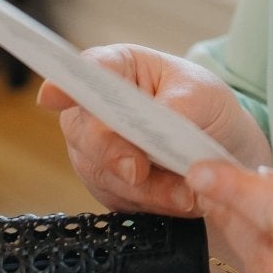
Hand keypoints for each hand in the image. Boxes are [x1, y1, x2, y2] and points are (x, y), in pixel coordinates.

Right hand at [37, 46, 272, 219]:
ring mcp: (96, 150)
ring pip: (101, 173)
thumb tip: (154, 128)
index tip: (51, 96)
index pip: (86, 71)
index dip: (64, 83)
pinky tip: (180, 200)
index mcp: (118, 68)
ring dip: (144, 188)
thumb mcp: (202, 94)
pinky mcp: (107, 185)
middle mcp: (96, 109)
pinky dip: (151, 203)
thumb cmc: (204, 104)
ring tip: (185, 194)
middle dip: (110, 153)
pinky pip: (119, 200)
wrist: (221, 146)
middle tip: (138, 170)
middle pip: (83, 130)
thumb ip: (177, 107)